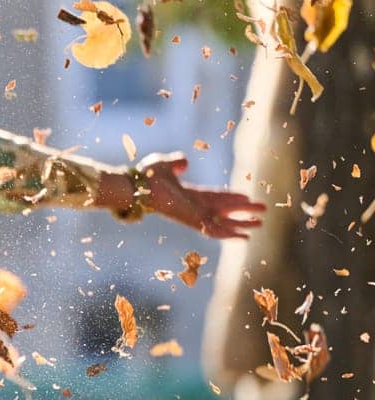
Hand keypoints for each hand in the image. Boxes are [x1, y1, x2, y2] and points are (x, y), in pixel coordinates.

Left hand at [131, 155, 264, 239]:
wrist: (137, 186)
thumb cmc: (147, 176)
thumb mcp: (166, 163)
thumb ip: (177, 162)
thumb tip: (184, 161)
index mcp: (189, 194)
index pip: (216, 198)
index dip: (232, 198)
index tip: (248, 197)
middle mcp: (194, 207)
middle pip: (224, 210)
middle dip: (243, 211)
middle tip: (263, 211)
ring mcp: (194, 215)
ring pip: (223, 223)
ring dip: (241, 224)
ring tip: (260, 224)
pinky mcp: (193, 221)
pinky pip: (214, 231)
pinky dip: (229, 234)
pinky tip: (244, 237)